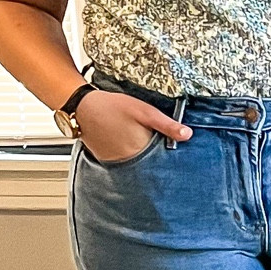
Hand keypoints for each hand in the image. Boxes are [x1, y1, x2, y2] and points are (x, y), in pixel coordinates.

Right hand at [75, 88, 190, 162]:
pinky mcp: (108, 160)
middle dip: (157, 154)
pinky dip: (129, 153)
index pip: (163, 159)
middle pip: (151, 162)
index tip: (174, 149)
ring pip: (138, 162)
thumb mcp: (145, 112)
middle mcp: (129, 161)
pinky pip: (125, 160)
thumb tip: (187, 135)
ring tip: (138, 138)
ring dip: (143, 154)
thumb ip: (167, 125)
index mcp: (142, 150)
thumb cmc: (113, 107)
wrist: (83, 108)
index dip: (170, 154)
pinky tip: (127, 141)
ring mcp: (117, 162)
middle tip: (156, 141)